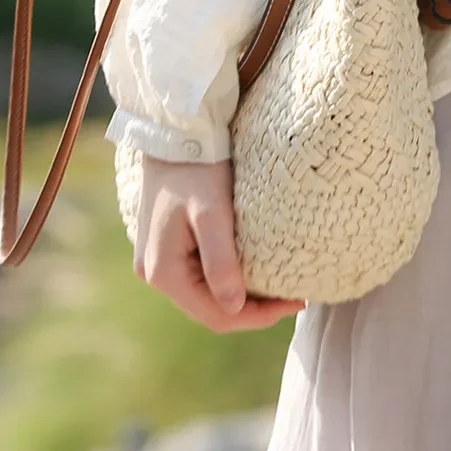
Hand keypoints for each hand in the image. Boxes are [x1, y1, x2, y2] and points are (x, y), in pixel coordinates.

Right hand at [134, 157, 303, 331]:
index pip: (215, 315)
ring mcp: (158, 261)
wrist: (174, 133)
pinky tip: (254, 267)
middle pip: (209, 308)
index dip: (257, 317)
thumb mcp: (212, 212)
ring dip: (242, 294)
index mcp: (163, 273)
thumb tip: (235, 307)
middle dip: (253, 308)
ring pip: (206, 293)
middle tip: (294, 296)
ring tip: (280, 285)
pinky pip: (201, 274)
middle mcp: (154, 274)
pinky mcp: (167, 246)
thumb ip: (220, 262)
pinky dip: (229, 276)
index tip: (295, 302)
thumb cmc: (196, 168)